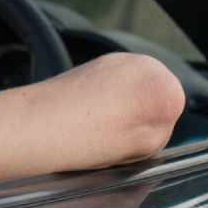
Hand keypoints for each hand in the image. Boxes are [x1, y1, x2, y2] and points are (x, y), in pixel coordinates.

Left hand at [34, 52, 186, 163]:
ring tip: (93, 130)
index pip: (171, 120)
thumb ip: (161, 130)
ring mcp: (120, 60)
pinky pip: (110, 90)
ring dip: (118, 113)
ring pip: (131, 96)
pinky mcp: (96, 63)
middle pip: (152, 102)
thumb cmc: (87, 140)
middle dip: (135, 122)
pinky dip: (101, 105)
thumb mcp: (144, 148)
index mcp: (168, 89)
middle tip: (110, 140)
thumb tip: (157, 118)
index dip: (149, 140)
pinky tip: (83, 120)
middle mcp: (147, 64)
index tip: (127, 147)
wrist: (35, 125)